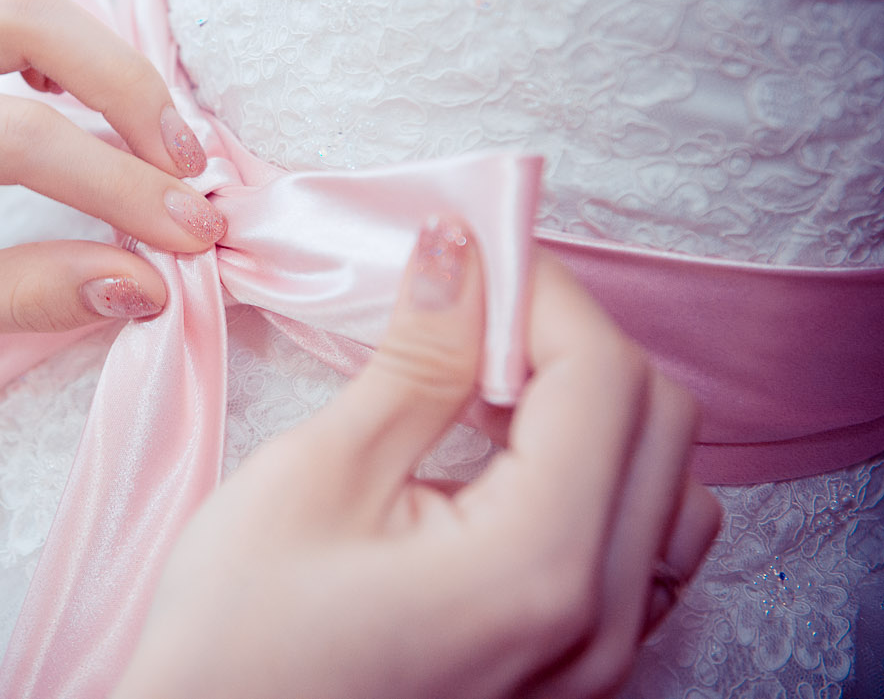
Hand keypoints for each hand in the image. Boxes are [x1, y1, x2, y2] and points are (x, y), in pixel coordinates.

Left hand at [0, 0, 220, 394]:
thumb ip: (40, 294)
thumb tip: (153, 279)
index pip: (16, 137)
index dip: (119, 184)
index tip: (190, 232)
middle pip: (22, 10)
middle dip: (121, 85)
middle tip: (180, 167)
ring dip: (73, 16)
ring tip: (114, 105)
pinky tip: (52, 65)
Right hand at [116, 220, 721, 698]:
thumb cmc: (238, 638)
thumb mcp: (316, 476)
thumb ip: (414, 361)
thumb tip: (458, 252)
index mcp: (539, 565)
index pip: (604, 376)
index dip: (543, 290)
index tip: (474, 250)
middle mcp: (598, 620)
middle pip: (658, 420)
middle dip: (571, 337)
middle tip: (473, 305)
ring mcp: (597, 658)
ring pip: (669, 484)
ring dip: (594, 406)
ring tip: (488, 386)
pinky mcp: (573, 671)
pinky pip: (641, 547)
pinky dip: (594, 474)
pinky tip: (504, 460)